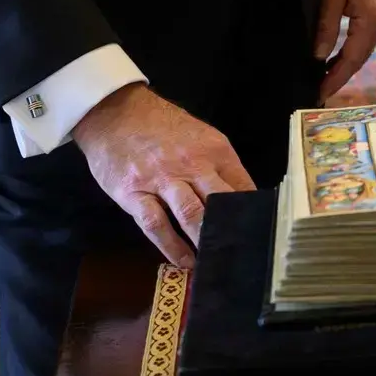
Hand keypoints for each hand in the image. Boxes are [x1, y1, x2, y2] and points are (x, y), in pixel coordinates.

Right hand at [72, 84, 255, 265]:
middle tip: (240, 254)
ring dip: (203, 241)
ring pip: (191, 214)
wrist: (116, 113)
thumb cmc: (163, 127)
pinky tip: (183, 262)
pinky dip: (171, 247)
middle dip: (231, 230)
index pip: (243, 185)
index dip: (252, 213)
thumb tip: (242, 195)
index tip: (259, 234)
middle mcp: (192, 164)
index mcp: (215, 150)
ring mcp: (162, 179)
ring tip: (214, 261)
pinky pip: (156, 224)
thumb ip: (219, 165)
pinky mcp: (134, 193)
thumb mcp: (201, 137)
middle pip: (220, 201)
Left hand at [315, 0, 375, 101]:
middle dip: (341, 76)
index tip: (320, 93)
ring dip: (346, 66)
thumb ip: (327, 27)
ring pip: (363, 50)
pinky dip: (351, 53)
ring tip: (324, 79)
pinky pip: (364, 40)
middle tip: (320, 92)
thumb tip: (318, 56)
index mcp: (372, 20)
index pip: (353, 58)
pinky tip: (336, 58)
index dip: (336, 77)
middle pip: (361, 58)